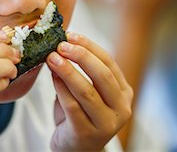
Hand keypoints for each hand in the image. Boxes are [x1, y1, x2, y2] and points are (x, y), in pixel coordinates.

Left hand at [46, 32, 132, 151]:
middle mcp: (121, 108)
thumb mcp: (86, 90)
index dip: (89, 46)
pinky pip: (72, 106)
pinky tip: (52, 76)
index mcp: (124, 93)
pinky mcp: (87, 134)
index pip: (109, 62)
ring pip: (87, 91)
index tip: (70, 35)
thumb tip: (62, 43)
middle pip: (102, 75)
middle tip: (60, 45)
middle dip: (80, 56)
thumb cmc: (80, 114)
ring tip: (52, 58)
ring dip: (67, 71)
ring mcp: (106, 124)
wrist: (75, 148)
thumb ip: (80, 71)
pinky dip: (60, 88)